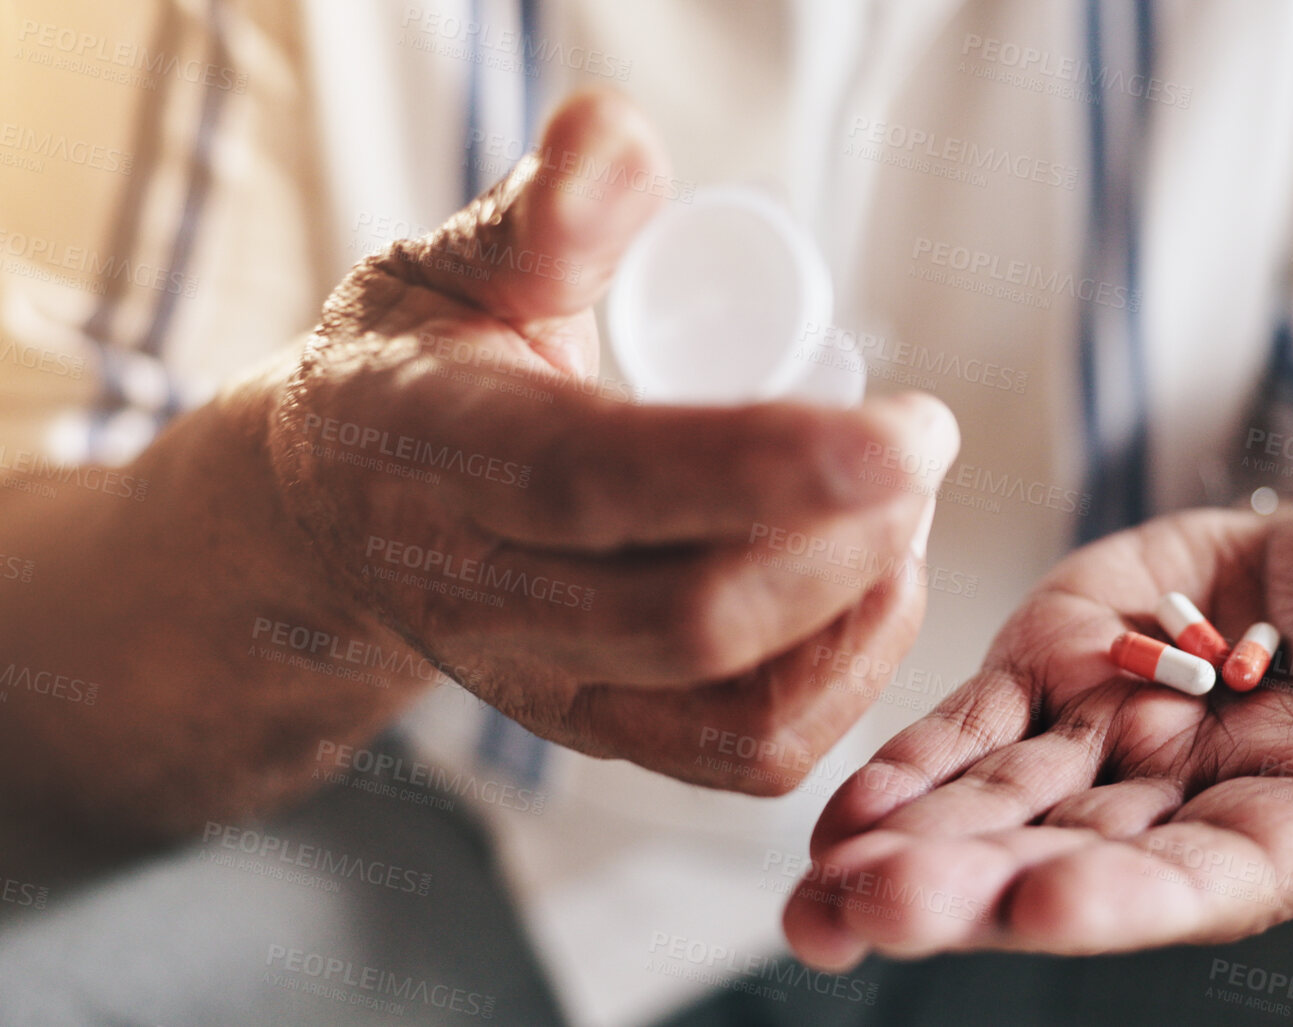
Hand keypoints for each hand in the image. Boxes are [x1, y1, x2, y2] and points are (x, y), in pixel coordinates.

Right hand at [264, 89, 958, 792]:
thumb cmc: (416, 365)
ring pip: (728, 706)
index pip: (601, 481)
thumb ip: (545, 210)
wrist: (342, 506)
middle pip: (689, 616)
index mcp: (438, 455)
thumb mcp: (452, 263)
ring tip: (901, 506)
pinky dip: (842, 683)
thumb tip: (622, 138)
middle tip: (920, 441)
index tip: (905, 432)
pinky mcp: (600, 730)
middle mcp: (482, 597)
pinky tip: (875, 587)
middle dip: (847, 537)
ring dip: (857, 612)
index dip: (763, 467)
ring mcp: (543, 684)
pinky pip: (742, 754)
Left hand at [783, 503, 1292, 965]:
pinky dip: (908, 769)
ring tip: (817, 896)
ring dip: (905, 849)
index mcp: (1288, 824)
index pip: (1196, 877)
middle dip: (964, 889)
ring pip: (995, 809)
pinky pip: (973, 736)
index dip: (1119, 895)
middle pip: (1063, 856)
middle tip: (864, 916)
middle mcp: (1179, 809)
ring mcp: (1104, 749)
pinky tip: (839, 809)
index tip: (1035, 902)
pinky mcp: (1050, 681)